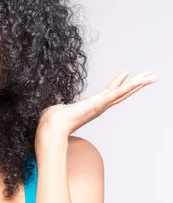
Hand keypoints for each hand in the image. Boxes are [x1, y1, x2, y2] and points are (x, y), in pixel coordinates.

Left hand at [35, 70, 159, 139]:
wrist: (52, 128)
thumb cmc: (51, 121)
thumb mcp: (58, 109)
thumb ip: (58, 108)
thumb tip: (50, 109)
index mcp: (91, 106)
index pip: (109, 92)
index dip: (119, 83)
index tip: (127, 74)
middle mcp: (99, 106)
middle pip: (123, 92)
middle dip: (137, 84)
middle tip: (151, 76)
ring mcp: (101, 105)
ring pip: (124, 92)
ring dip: (139, 84)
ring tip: (153, 76)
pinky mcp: (99, 103)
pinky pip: (118, 93)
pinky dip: (130, 87)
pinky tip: (140, 80)